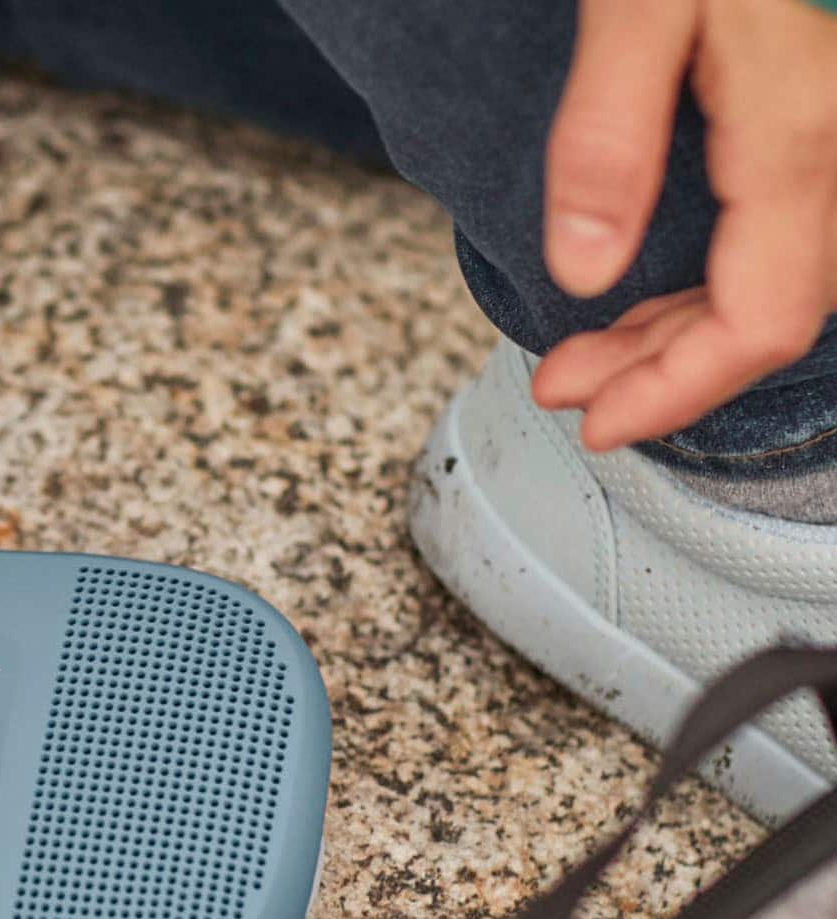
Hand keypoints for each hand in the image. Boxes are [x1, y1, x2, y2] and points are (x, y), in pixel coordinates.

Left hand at [532, 0, 836, 450]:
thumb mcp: (633, 5)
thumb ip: (610, 133)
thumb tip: (585, 269)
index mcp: (799, 135)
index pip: (761, 318)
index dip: (679, 391)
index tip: (596, 424)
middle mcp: (830, 147)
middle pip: (765, 316)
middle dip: (660, 376)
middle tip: (561, 390)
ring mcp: (821, 140)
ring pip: (762, 287)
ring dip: (667, 343)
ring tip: (576, 364)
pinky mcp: (797, 134)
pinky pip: (761, 246)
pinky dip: (690, 296)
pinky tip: (631, 309)